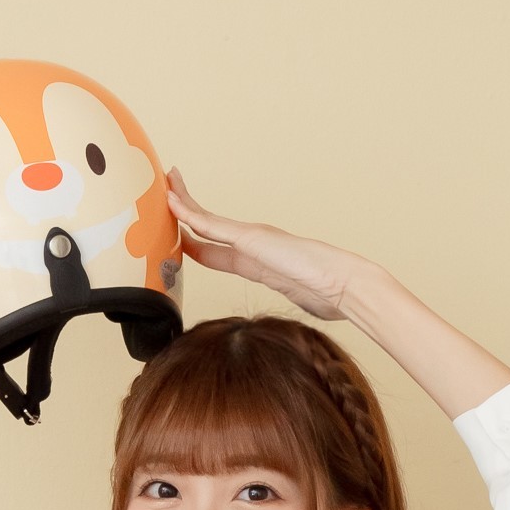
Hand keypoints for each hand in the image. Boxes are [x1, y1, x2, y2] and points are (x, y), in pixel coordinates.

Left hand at [167, 171, 362, 321]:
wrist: (344, 283)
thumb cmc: (329, 294)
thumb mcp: (297, 303)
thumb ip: (286, 303)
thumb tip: (285, 326)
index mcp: (256, 261)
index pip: (212, 249)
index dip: (191, 239)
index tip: (175, 231)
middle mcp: (251, 243)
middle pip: (206, 224)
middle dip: (185, 208)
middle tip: (168, 188)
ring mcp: (251, 238)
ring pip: (204, 218)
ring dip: (182, 201)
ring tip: (164, 183)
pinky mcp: (251, 239)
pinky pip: (212, 225)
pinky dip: (190, 214)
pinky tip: (173, 203)